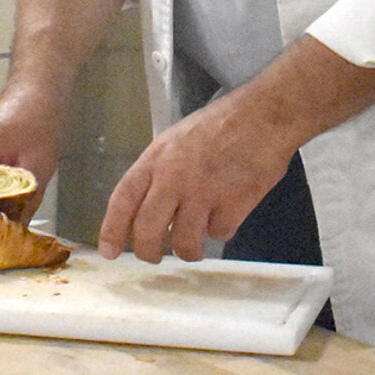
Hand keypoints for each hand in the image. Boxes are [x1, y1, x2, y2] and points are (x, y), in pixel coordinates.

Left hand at [98, 36, 374, 261]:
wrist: (266, 115)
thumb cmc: (223, 124)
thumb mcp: (177, 139)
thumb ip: (159, 171)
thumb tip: (145, 209)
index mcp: (156, 158)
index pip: (122, 200)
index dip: (111, 230)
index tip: (108, 252)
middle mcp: (174, 177)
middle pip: (147, 230)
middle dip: (148, 253)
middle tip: (154, 259)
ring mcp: (203, 192)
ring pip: (183, 242)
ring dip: (188, 251)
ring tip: (194, 248)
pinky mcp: (232, 205)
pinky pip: (219, 233)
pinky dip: (222, 229)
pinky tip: (228, 212)